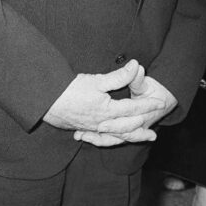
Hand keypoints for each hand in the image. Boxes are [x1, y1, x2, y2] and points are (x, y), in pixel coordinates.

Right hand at [43, 60, 165, 145]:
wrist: (46, 102)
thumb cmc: (71, 89)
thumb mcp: (97, 80)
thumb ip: (118, 76)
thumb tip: (136, 65)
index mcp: (108, 111)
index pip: (133, 109)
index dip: (147, 106)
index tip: (159, 104)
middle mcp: (102, 123)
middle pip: (127, 128)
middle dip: (142, 129)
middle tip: (154, 134)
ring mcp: (92, 128)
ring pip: (116, 136)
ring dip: (130, 137)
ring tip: (141, 139)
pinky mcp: (83, 129)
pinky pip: (101, 139)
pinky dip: (111, 140)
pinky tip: (113, 139)